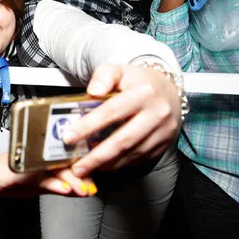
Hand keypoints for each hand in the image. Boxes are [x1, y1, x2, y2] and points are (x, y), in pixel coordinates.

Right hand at [0, 154, 96, 198]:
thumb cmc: (6, 179)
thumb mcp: (37, 186)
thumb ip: (58, 186)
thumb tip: (84, 190)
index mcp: (40, 154)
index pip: (65, 157)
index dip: (82, 167)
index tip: (94, 180)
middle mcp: (33, 151)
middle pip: (61, 159)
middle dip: (79, 174)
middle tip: (91, 185)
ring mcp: (24, 157)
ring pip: (51, 166)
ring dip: (69, 179)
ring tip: (82, 188)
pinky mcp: (15, 167)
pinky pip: (35, 174)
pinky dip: (51, 183)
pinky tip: (62, 189)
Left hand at [64, 64, 180, 176]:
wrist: (169, 90)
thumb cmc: (137, 82)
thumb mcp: (120, 70)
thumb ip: (103, 76)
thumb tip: (93, 91)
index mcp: (143, 93)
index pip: (112, 111)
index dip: (89, 125)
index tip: (69, 137)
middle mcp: (157, 114)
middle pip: (123, 139)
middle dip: (97, 156)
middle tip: (77, 167)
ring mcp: (163, 131)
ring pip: (131, 153)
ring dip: (106, 164)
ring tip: (85, 168)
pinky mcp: (164, 144)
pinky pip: (139, 159)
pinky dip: (119, 164)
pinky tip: (103, 165)